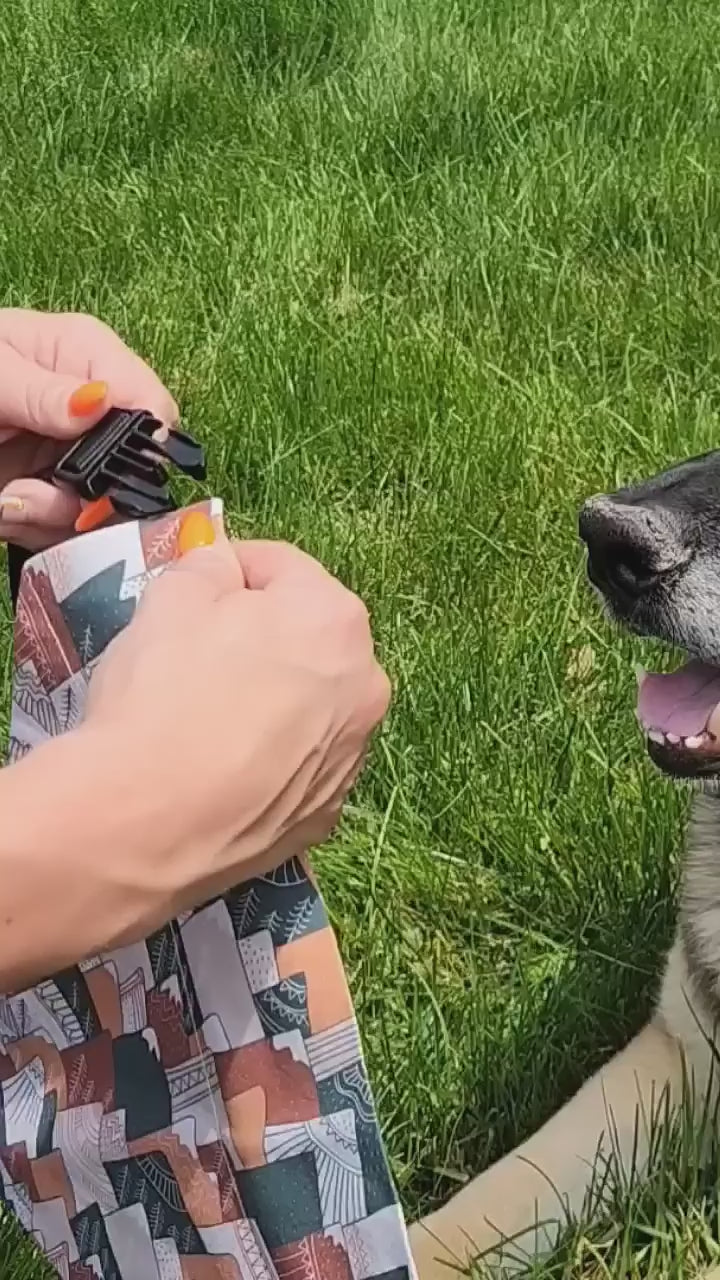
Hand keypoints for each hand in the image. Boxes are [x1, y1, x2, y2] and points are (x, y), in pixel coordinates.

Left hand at [0, 309, 176, 548]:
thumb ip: (43, 391)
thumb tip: (102, 401)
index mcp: (89, 359)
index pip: (154, 408)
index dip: (143, 452)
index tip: (105, 481)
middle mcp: (93, 412)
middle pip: (134, 474)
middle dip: (87, 499)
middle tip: (29, 497)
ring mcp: (72, 455)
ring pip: (101, 513)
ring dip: (50, 519)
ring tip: (7, 501)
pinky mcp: (50, 490)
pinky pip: (64, 530)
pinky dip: (32, 529)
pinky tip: (4, 507)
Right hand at [83, 535, 390, 913]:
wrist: (147, 823)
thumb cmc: (163, 696)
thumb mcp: (171, 598)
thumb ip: (206, 566)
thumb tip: (219, 562)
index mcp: (335, 618)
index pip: (283, 567)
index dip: (230, 569)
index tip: (193, 585)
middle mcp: (364, 685)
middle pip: (306, 637)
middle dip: (258, 635)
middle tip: (194, 651)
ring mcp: (351, 755)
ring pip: (308, 703)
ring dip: (270, 697)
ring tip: (204, 715)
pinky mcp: (326, 813)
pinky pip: (298, 764)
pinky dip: (268, 758)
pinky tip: (219, 766)